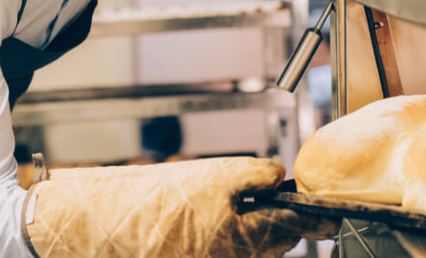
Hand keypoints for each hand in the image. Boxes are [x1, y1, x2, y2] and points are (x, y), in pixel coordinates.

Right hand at [23, 157, 336, 256]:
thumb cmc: (148, 201)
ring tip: (223, 215)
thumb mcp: (209, 176)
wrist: (96, 231)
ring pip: (255, 252)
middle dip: (280, 223)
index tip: (329, 211)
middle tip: (269, 203)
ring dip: (254, 235)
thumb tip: (280, 177)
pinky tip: (208, 233)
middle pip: (280, 245)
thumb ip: (253, 177)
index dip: (319, 217)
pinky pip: (233, 257)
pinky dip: (232, 246)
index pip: (301, 228)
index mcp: (242, 234)